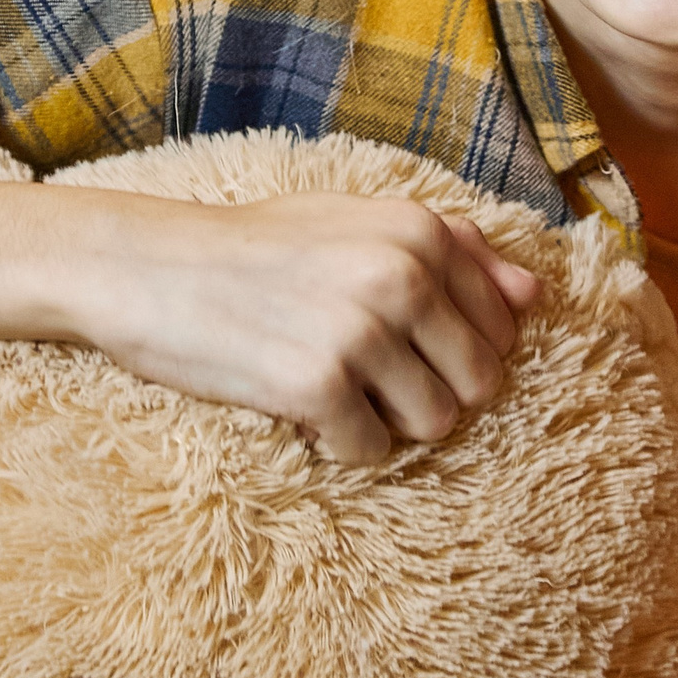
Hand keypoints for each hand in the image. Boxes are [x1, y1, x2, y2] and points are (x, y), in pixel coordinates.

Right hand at [0, 175, 541, 467]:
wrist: (143, 266)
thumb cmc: (254, 248)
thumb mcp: (356, 226)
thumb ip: (450, 253)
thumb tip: (534, 294)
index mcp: (421, 232)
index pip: (504, 325)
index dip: (459, 350)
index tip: (404, 346)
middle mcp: (403, 275)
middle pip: (478, 383)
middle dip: (430, 393)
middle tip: (364, 376)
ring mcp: (362, 330)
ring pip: (434, 424)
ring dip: (388, 423)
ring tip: (333, 388)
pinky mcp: (317, 386)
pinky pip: (372, 451)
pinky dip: (341, 444)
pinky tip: (299, 407)